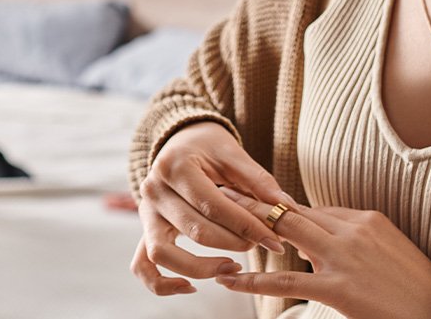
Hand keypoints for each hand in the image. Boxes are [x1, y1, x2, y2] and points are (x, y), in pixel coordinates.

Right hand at [132, 122, 295, 295]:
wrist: (179, 143)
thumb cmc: (208, 147)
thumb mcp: (232, 153)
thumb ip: (258, 181)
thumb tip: (287, 209)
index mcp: (174, 167)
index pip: (213, 206)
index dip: (247, 226)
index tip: (275, 241)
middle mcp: (153, 190)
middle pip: (194, 230)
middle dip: (234, 243)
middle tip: (259, 246)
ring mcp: (145, 212)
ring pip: (163, 253)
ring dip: (200, 268)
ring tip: (232, 267)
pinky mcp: (145, 229)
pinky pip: (142, 266)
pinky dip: (162, 284)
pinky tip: (191, 287)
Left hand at [215, 187, 430, 318]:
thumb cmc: (414, 284)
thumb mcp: (385, 247)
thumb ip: (351, 238)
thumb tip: (314, 241)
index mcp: (363, 219)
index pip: (312, 208)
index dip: (279, 206)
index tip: (251, 196)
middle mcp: (351, 230)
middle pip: (292, 210)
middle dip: (254, 202)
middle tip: (221, 192)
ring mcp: (344, 257)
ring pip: (286, 234)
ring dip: (249, 227)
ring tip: (216, 221)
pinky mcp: (339, 287)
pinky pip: (287, 280)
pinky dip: (255, 279)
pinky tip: (232, 278)